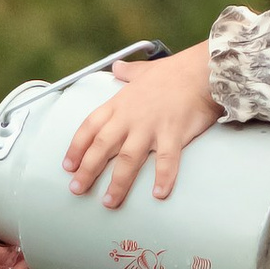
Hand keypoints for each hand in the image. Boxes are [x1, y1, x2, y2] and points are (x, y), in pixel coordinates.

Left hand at [64, 40, 218, 205]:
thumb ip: (128, 72)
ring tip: (109, 202)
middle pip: (102, 147)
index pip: (90, 127)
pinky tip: (158, 194)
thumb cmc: (174, 72)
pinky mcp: (173, 133)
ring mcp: (151, 126)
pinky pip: (166, 160)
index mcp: (120, 104)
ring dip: (118, 183)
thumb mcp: (144, 70)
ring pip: (128, 159)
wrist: (201, 70)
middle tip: (77, 189)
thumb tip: (118, 66)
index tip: (68, 166)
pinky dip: (163, 177)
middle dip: (87, 170)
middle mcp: (130, 117)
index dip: (76, 147)